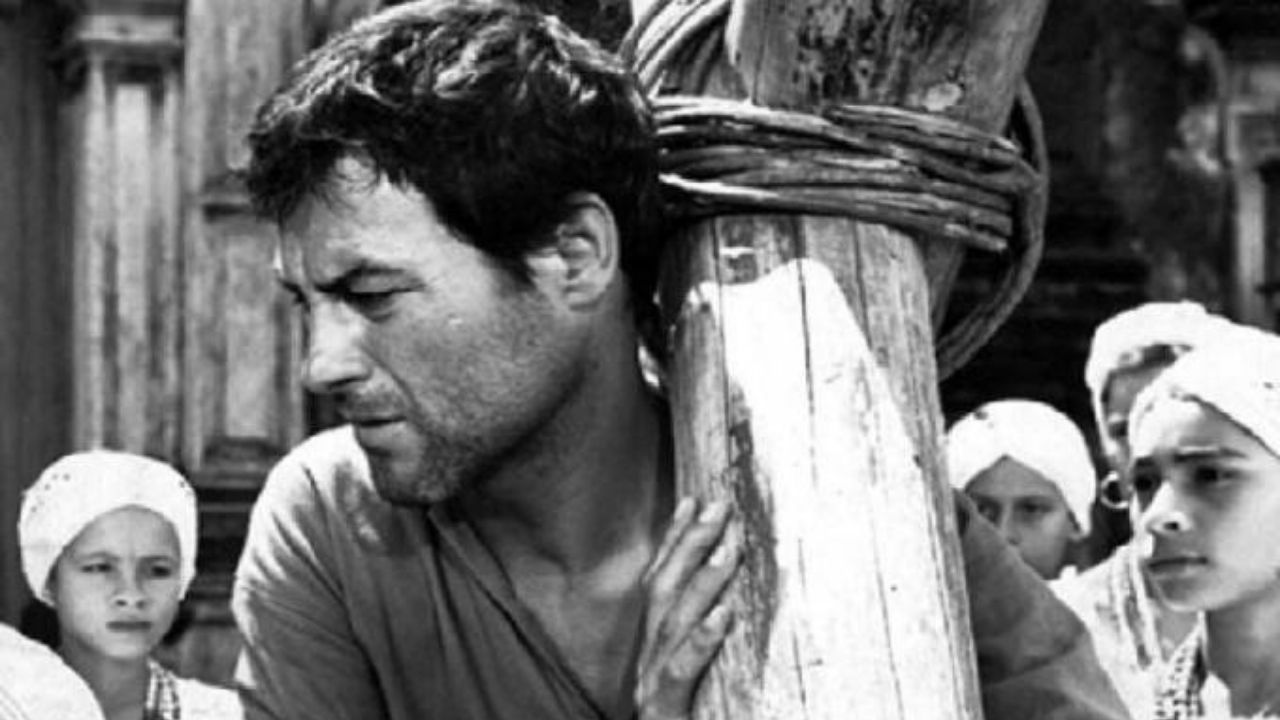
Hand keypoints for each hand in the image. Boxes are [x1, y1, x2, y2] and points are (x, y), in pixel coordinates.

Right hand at [634, 497, 741, 719]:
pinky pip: (680, 675)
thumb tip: (734, 607)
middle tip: (718, 507)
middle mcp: (646, 665)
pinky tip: (723, 617)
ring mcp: (651, 690)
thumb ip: (704, 652)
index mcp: (653, 654)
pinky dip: (700, 643)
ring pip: (672, 625)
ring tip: (729, 548)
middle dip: (688, 545)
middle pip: (663, 592)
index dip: (674, 541)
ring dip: (701, 582)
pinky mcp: (663, 715)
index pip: (660, 585)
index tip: (694, 500)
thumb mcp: (694, 689)